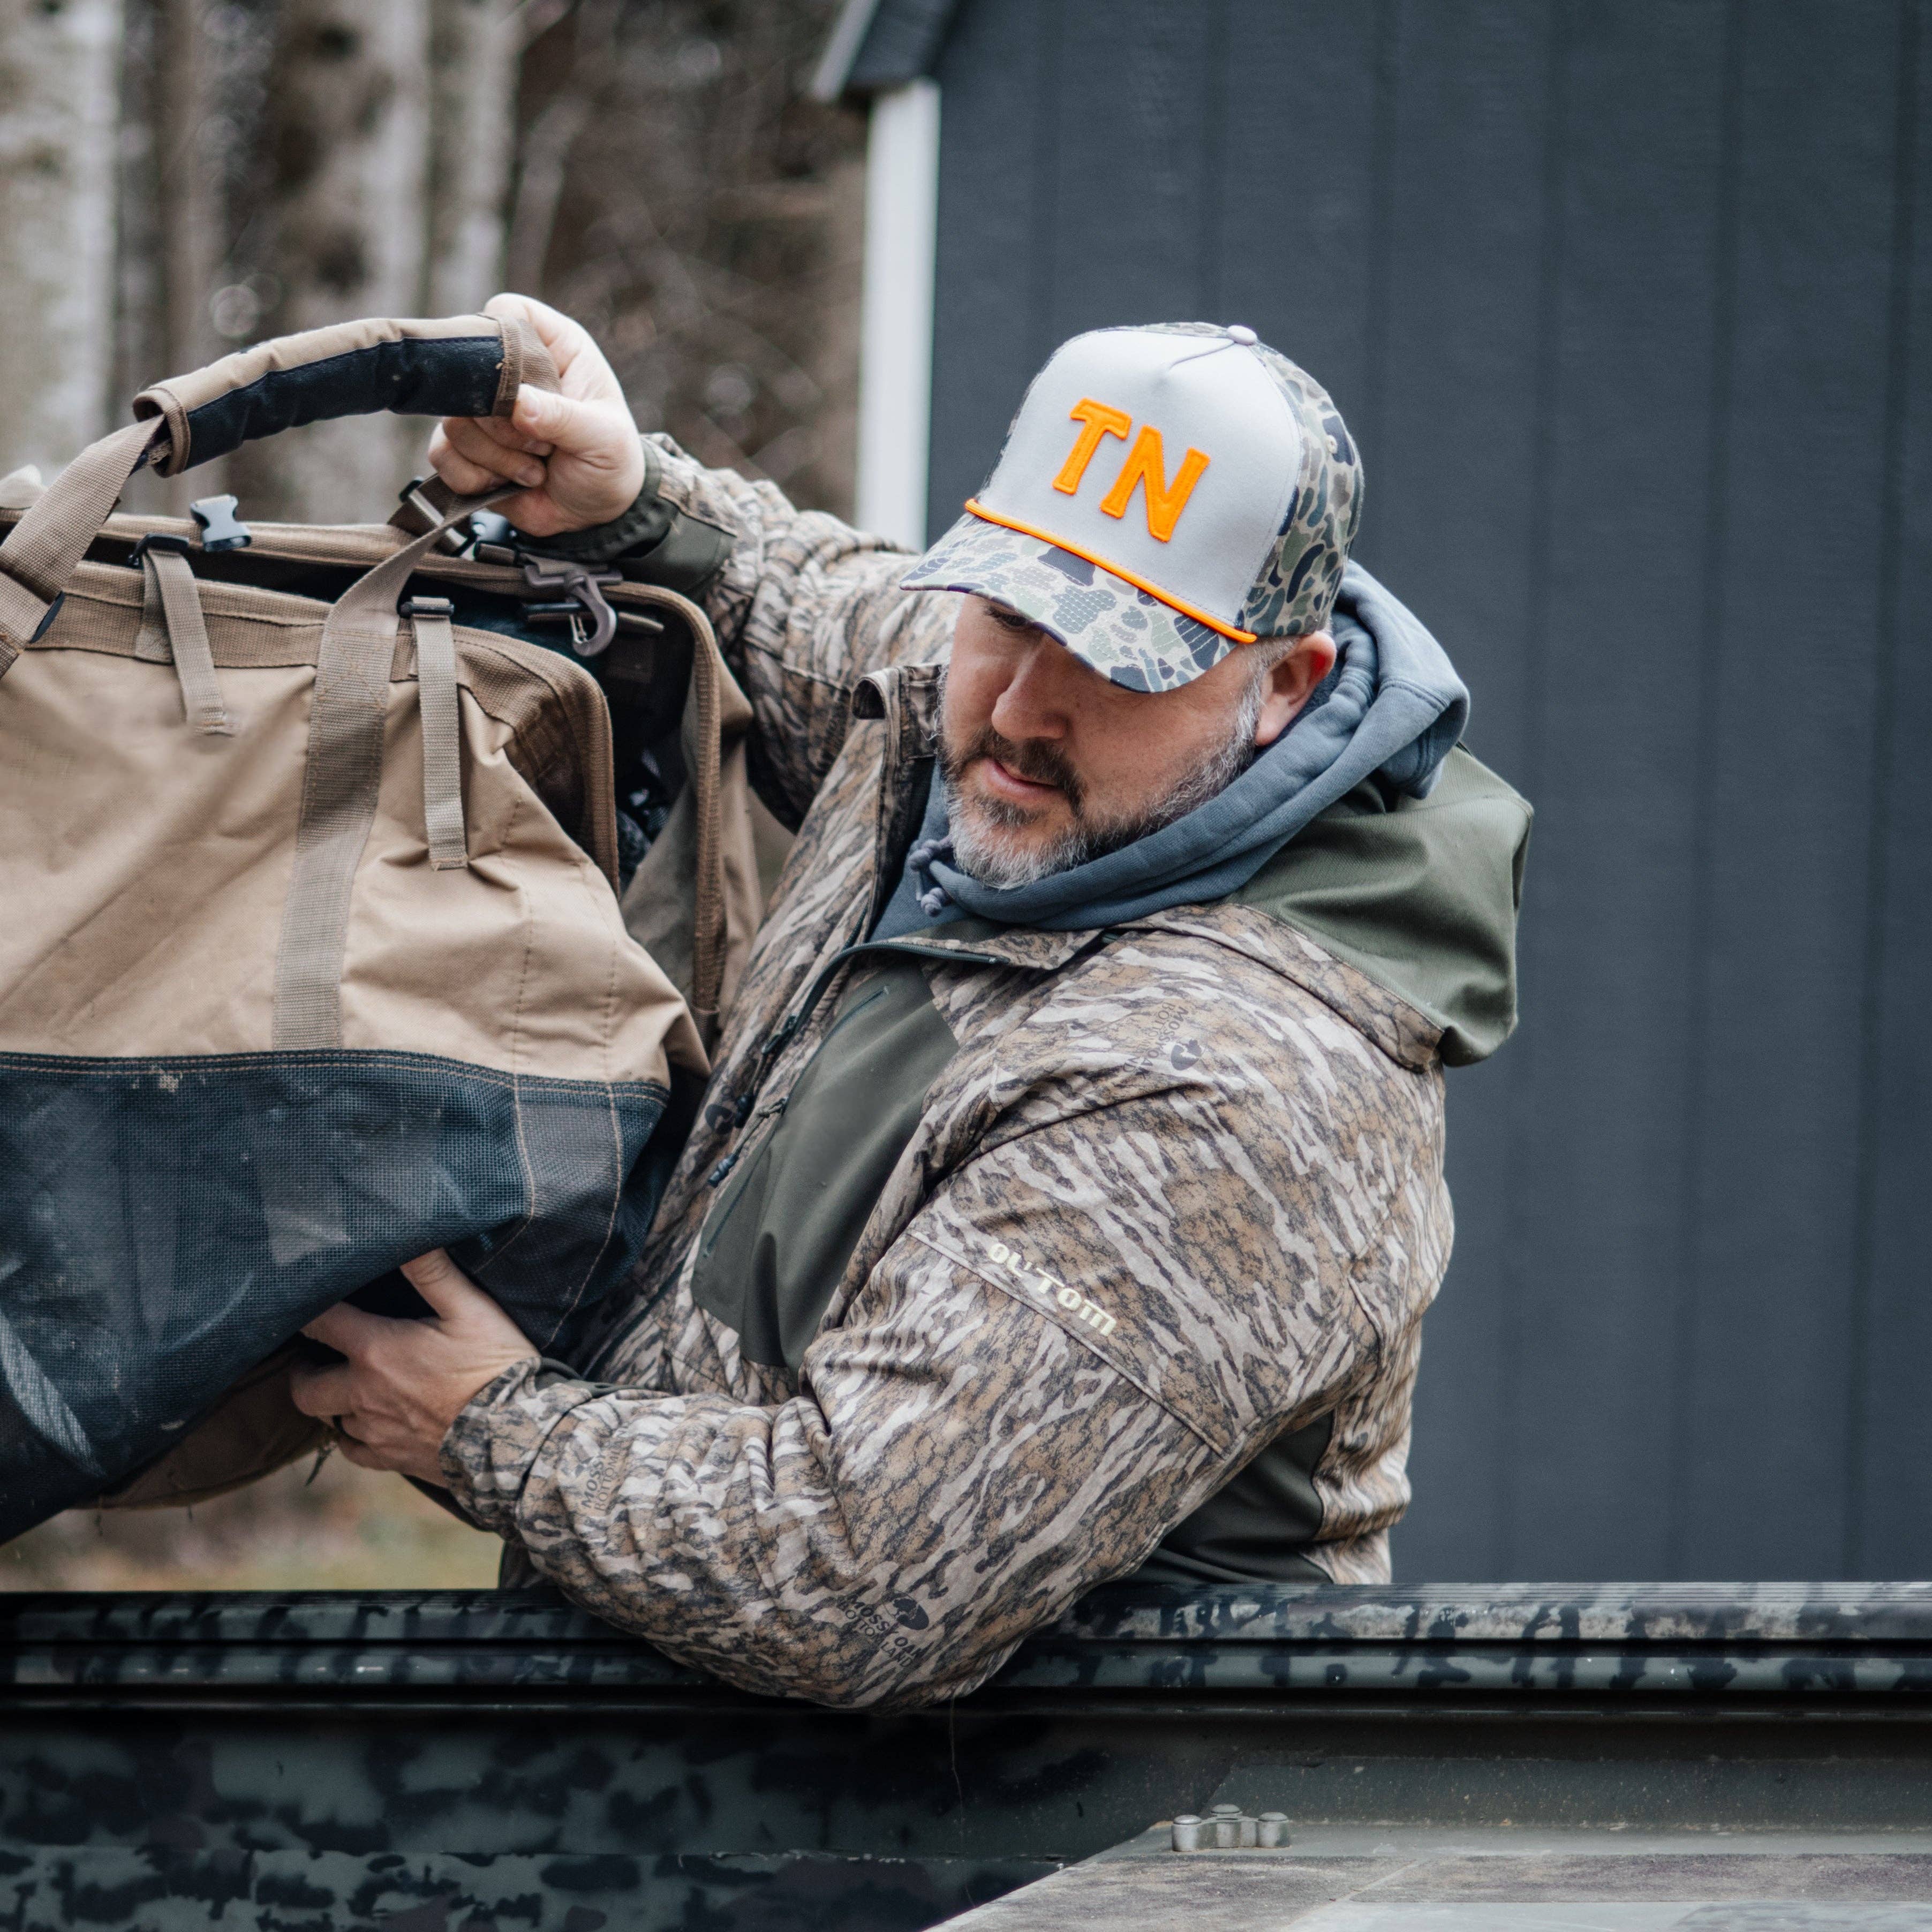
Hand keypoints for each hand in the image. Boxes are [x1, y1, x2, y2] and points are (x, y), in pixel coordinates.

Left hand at [290, 1250, 537, 1486]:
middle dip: (305, 1369)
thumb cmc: (495, 1367)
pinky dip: (352, 1437)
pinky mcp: (392, 1459)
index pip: (319, 1324)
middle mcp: (363, 1395)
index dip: (309, 1312)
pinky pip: (352, 1451)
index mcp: (377, 1351)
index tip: (309, 1304)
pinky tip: (368, 1425)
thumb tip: (411, 1235)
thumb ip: (433, 1273)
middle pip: (304, 1387)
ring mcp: (375, 1432)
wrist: (517, 1435)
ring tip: (348, 1388)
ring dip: (333, 1403)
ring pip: (329, 1420)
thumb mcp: (471, 1309)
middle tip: (318, 1356)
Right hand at [427, 293, 645, 538]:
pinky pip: (442, 456)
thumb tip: (518, 404)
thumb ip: (564, 418)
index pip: (507, 311)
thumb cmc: (610, 463)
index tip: (518, 384)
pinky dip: (473, 478)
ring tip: (534, 470)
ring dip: (497, 457)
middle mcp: (511, 372)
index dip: (502, 339)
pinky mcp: (467, 449)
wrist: (598, 515)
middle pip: (468, 373)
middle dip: (504, 424)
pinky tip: (506, 484)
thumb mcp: (603, 438)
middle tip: (544, 447)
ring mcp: (483, 411)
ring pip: (453, 421)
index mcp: (552, 347)